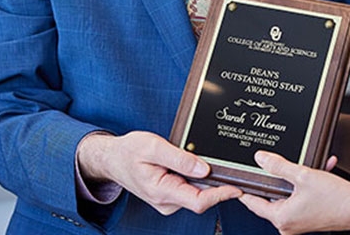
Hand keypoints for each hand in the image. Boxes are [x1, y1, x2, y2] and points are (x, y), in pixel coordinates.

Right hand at [77, 131, 240, 215]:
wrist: (111, 158)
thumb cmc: (129, 151)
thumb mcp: (153, 147)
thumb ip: (180, 158)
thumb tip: (204, 168)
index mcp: (161, 191)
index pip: (198, 201)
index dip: (220, 195)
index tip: (237, 187)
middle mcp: (166, 201)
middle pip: (202, 198)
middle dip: (220, 186)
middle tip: (237, 170)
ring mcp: (168, 200)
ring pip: (197, 193)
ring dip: (210, 181)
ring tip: (222, 166)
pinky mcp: (170, 194)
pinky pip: (190, 189)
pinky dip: (201, 179)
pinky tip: (205, 167)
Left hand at [239, 151, 349, 234]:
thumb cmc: (337, 199)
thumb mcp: (303, 175)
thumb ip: (279, 166)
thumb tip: (261, 159)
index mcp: (282, 218)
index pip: (253, 203)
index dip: (245, 188)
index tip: (238, 180)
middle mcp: (288, 224)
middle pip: (271, 197)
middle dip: (278, 178)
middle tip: (279, 164)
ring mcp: (299, 223)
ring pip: (288, 196)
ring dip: (297, 179)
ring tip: (308, 167)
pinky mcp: (309, 218)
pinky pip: (301, 199)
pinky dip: (308, 186)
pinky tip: (320, 171)